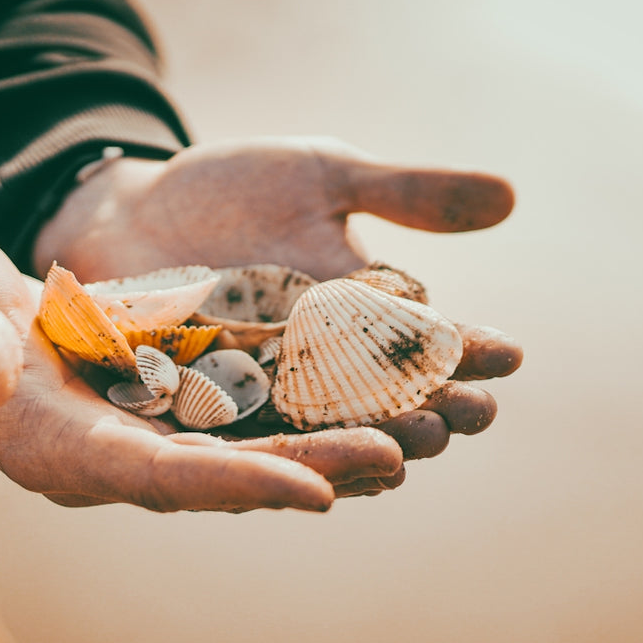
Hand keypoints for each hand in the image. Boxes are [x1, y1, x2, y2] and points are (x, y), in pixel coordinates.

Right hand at [0, 228, 406, 512]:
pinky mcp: (155, 404)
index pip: (154, 476)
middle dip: (307, 470)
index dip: (232, 484)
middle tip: (398, 457)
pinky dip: (294, 418)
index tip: (311, 490)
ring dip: (320, 450)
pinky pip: (235, 419)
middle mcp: (108, 454)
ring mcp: (136, 433)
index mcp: (56, 445)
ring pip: (241, 451)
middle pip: (221, 474)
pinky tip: (356, 404)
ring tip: (407, 437)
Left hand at [32, 136, 521, 460]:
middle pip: (383, 390)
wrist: (131, 210)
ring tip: (409, 446)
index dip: (466, 346)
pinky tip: (315, 467)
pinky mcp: (204, 399)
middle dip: (429, 403)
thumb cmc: (233, 190)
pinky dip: (282, 445)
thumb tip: (511, 197)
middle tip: (473, 416)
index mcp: (356, 305)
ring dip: (368, 435)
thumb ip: (405, 193)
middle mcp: (318, 356)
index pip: (423, 335)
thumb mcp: (324, 175)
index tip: (511, 353)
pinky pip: (247, 427)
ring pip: (324, 420)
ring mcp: (262, 382)